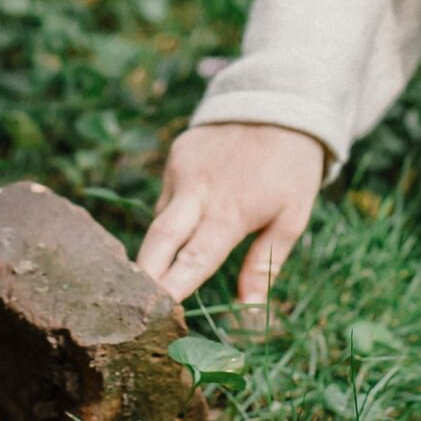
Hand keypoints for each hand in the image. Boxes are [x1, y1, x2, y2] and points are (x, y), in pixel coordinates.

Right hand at [135, 122, 325, 309]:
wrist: (281, 102)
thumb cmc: (292, 169)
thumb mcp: (292, 218)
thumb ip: (264, 265)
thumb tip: (248, 314)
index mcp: (229, 212)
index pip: (192, 260)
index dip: (171, 290)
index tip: (153, 319)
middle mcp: (197, 192)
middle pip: (157, 241)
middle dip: (142, 277)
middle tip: (129, 311)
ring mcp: (181, 170)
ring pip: (159, 220)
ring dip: (160, 248)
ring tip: (161, 276)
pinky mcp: (176, 154)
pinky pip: (166, 196)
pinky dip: (173, 215)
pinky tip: (189, 220)